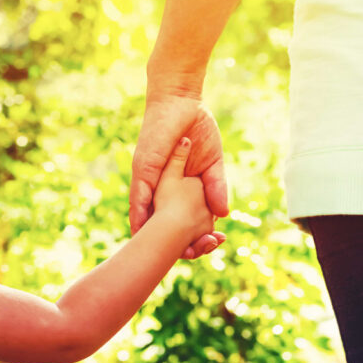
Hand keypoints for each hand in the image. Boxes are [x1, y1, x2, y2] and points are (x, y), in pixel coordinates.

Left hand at [131, 92, 227, 257]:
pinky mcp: (142, 168)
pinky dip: (139, 214)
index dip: (187, 237)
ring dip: (149, 237)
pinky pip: (138, 195)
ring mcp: (148, 180)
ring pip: (144, 215)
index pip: (176, 219)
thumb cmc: (197, 129)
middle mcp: (157, 188)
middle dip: (166, 245)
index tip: (203, 251)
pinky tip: (140, 232)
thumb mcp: (212, 163)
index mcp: (174, 189)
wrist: (182, 102)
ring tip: (152, 260)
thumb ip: (216, 187)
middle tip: (183, 260)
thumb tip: (223, 215)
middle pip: (157, 224)